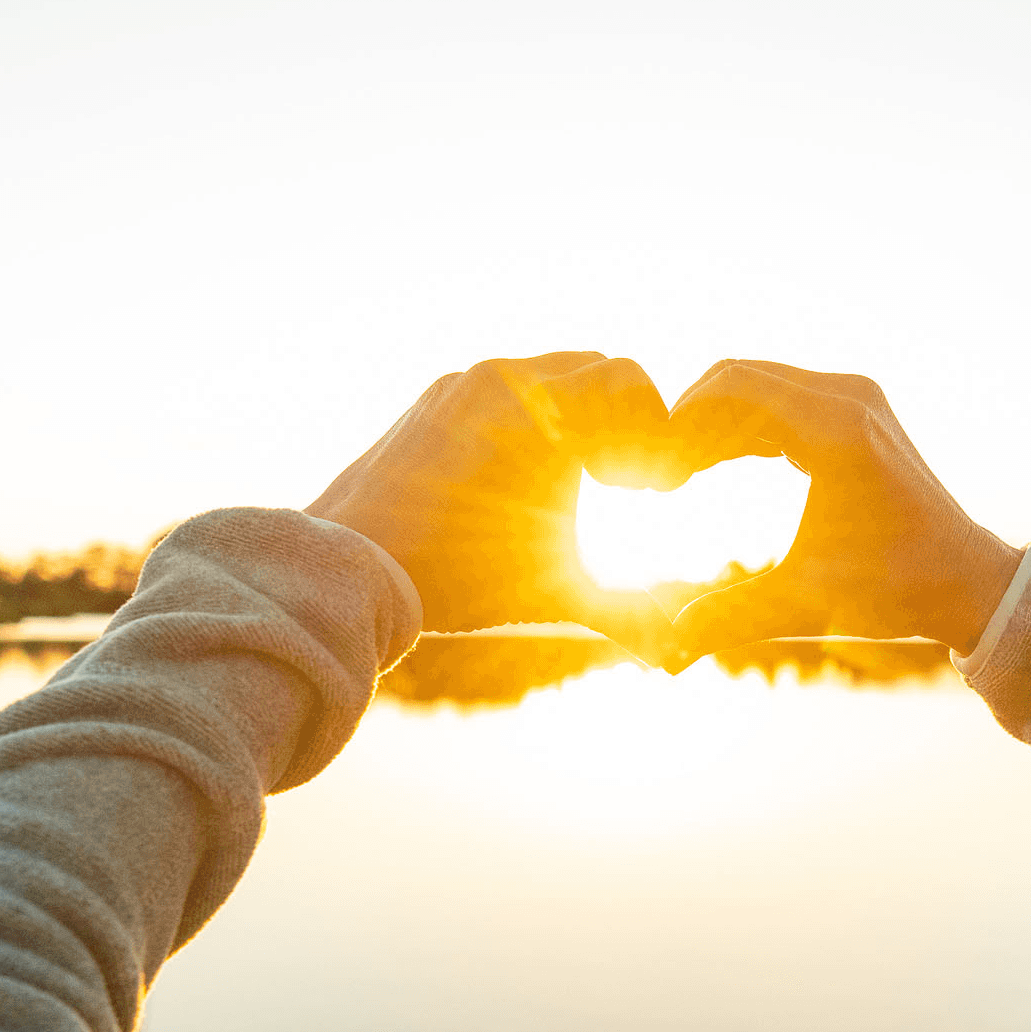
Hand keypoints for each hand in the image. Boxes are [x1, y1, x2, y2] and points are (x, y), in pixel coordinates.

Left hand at [309, 352, 677, 658]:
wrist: (349, 571)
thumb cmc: (460, 586)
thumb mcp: (558, 598)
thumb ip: (629, 619)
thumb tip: (681, 661)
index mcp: (544, 411)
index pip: (629, 381)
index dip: (658, 432)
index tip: (656, 492)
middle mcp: (502, 380)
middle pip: (596, 370)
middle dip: (624, 422)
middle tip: (624, 486)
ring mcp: (461, 384)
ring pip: (548, 374)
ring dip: (577, 417)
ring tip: (577, 482)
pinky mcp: (432, 399)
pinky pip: (500, 388)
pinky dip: (528, 419)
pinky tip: (519, 480)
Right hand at [662, 360, 1018, 660]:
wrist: (966, 583)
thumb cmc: (893, 593)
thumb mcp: (803, 605)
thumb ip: (727, 618)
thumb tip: (664, 651)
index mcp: (837, 431)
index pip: (730, 388)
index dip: (679, 425)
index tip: (656, 479)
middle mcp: (849, 398)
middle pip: (738, 377)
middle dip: (689, 421)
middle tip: (659, 479)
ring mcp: (858, 398)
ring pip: (758, 384)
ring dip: (713, 422)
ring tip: (679, 476)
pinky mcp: (860, 410)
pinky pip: (783, 398)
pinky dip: (743, 425)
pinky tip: (711, 466)